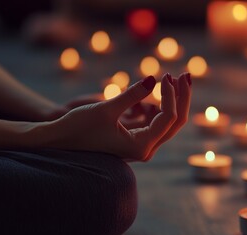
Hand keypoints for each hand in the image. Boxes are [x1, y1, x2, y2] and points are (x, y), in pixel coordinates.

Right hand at [39, 73, 190, 161]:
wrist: (59, 140)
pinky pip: (154, 120)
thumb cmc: (78, 127)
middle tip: (186, 74)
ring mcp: (141, 144)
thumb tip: (154, 78)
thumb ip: (132, 94)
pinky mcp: (135, 138)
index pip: (168, 118)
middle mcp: (145, 149)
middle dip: (181, 97)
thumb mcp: (106, 108)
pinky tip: (143, 98)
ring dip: (169, 100)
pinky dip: (154, 106)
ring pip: (167, 121)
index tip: (165, 75)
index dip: (170, 94)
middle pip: (175, 121)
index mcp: (141, 146)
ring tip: (166, 79)